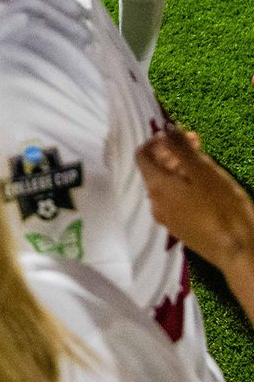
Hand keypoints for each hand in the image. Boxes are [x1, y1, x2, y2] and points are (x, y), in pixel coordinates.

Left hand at [136, 130, 253, 274]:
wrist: (239, 252)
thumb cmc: (222, 208)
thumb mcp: (203, 171)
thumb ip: (181, 148)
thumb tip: (165, 129)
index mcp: (156, 186)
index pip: (142, 155)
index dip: (158, 140)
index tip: (180, 135)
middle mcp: (154, 202)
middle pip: (154, 169)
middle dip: (172, 152)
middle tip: (197, 144)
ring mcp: (166, 218)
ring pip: (165, 185)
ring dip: (179, 169)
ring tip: (205, 164)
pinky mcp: (180, 229)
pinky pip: (174, 200)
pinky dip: (183, 187)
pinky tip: (205, 188)